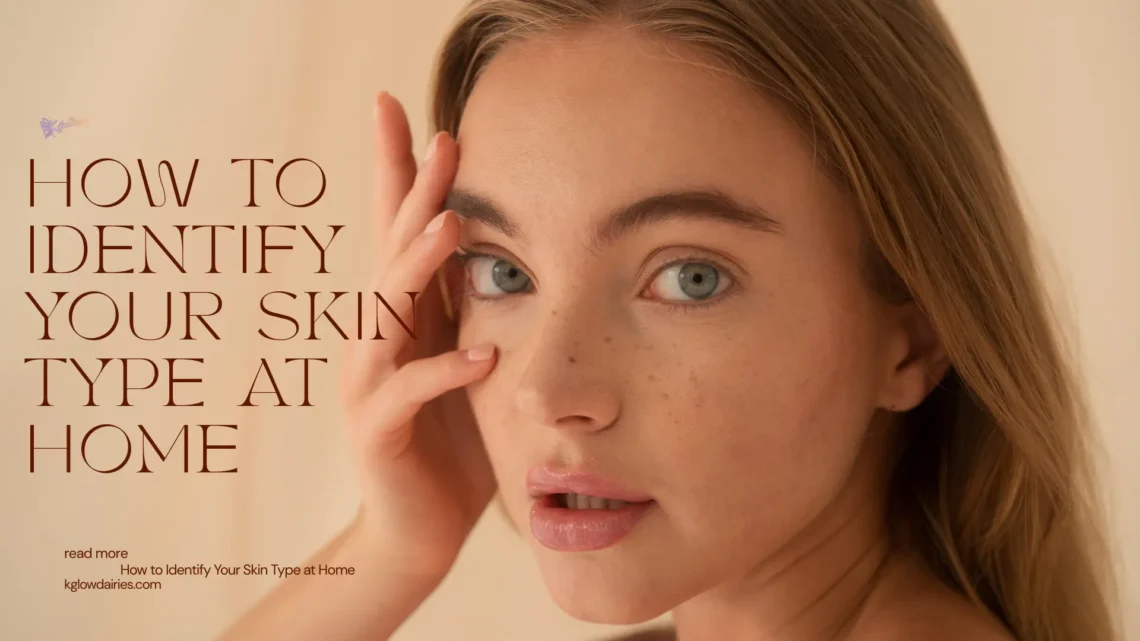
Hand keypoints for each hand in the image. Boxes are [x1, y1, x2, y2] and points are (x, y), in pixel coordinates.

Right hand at [339, 92, 496, 578]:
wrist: (415, 528)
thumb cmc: (447, 441)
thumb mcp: (463, 358)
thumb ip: (465, 307)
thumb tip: (499, 244)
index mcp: (402, 313)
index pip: (397, 227)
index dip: (399, 169)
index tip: (402, 108)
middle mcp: (376, 336)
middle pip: (391, 249)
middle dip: (413, 191)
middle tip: (440, 139)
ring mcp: (369, 380)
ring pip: (389, 309)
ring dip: (420, 265)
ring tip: (454, 223)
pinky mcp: (378, 428)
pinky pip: (411, 393)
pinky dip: (446, 372)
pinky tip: (483, 357)